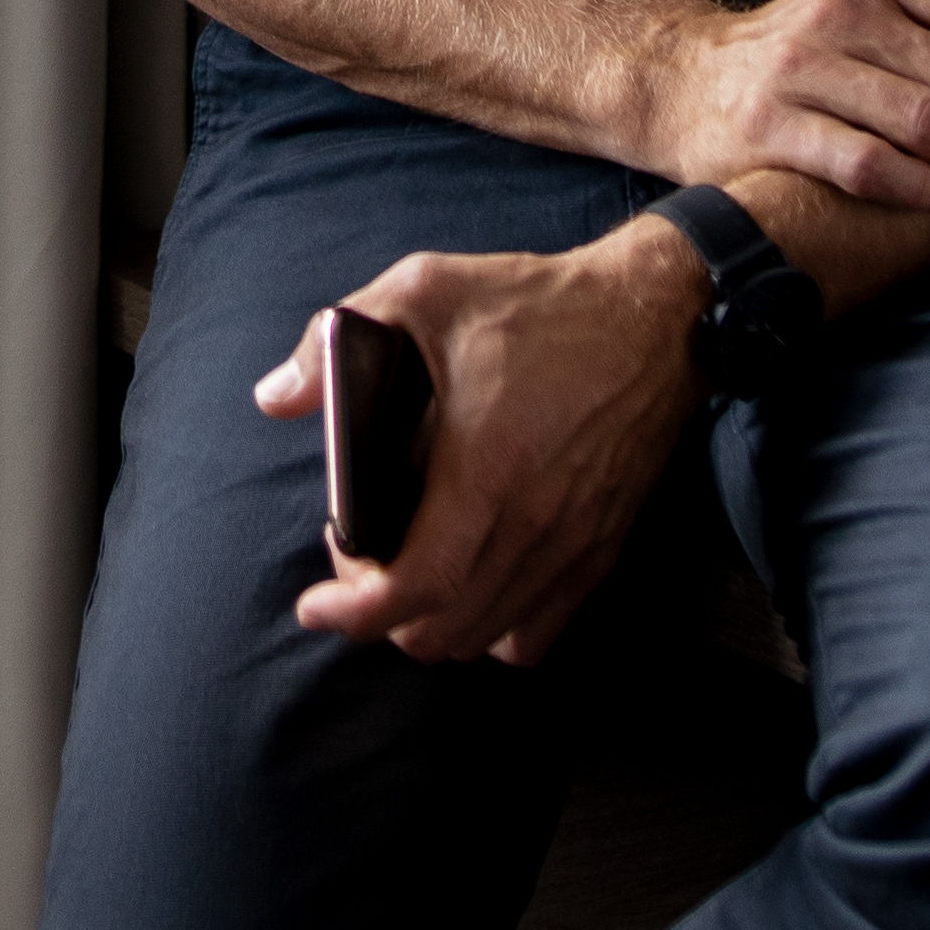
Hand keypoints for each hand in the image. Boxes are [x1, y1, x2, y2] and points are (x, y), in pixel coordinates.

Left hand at [253, 226, 702, 666]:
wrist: (654, 317)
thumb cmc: (537, 303)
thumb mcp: (427, 290)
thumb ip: (337, 341)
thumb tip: (275, 398)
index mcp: (486, 468)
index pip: (419, 586)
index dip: (356, 612)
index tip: (316, 607)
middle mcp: (534, 523)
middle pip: (443, 631)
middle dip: (381, 612)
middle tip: (360, 558)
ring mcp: (573, 544)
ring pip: (486, 638)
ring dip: (433, 622)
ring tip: (409, 567)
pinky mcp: (601, 549)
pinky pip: (539, 633)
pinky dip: (493, 629)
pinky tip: (471, 582)